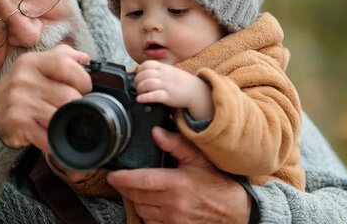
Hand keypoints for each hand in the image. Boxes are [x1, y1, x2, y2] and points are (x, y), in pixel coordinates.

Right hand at [0, 44, 90, 150]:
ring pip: (62, 116)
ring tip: (61, 122)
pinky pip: (49, 135)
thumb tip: (85, 58)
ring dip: (66, 123)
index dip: (82, 78)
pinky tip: (53, 136)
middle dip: (77, 106)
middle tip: (72, 109)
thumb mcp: (33, 66)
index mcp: (32, 62)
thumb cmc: (15, 90)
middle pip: (69, 95)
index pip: (66, 64)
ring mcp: (21, 102)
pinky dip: (56, 140)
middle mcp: (25, 80)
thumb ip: (60, 56)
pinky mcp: (19, 124)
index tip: (84, 88)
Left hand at [107, 127, 251, 223]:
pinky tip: (153, 204)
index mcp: (178, 184)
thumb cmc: (217, 183)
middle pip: (137, 197)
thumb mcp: (199, 159)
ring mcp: (174, 220)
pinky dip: (148, 214)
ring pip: (142, 211)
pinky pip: (151, 223)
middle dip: (127, 188)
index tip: (112, 175)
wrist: (235, 210)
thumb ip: (176, 145)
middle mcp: (174, 204)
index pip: (142, 181)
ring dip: (138, 201)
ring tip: (141, 191)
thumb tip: (156, 132)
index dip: (123, 178)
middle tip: (123, 180)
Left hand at [135, 60, 212, 119]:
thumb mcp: (171, 71)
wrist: (196, 91)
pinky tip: (140, 99)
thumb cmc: (183, 82)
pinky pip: (153, 95)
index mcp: (164, 68)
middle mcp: (164, 75)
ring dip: (139, 89)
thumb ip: (160, 70)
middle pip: (144, 74)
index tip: (138, 75)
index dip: (140, 70)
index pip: (147, 64)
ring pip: (147, 84)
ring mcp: (166, 85)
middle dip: (137, 81)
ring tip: (140, 92)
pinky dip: (144, 97)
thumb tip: (147, 72)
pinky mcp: (167, 96)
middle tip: (137, 86)